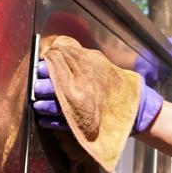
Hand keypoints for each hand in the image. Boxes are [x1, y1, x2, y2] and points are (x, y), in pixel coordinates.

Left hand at [32, 61, 163, 134]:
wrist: (134, 108)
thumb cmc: (112, 82)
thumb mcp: (97, 61)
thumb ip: (77, 54)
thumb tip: (55, 47)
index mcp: (84, 72)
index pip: (58, 67)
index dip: (46, 68)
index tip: (40, 68)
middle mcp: (81, 91)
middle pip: (53, 88)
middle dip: (42, 86)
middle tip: (37, 86)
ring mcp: (80, 109)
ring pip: (53, 107)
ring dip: (42, 105)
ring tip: (37, 104)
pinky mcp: (80, 125)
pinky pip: (59, 124)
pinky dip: (49, 121)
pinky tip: (44, 118)